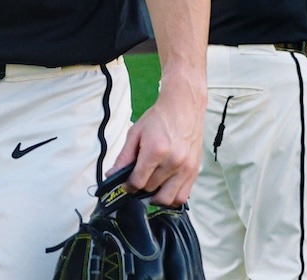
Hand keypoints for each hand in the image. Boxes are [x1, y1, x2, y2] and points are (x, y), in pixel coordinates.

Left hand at [114, 82, 203, 206]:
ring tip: (152, 186)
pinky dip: (171, 197)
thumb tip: (112, 175)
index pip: (138, 182)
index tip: (126, 182)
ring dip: (156, 197)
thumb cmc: (159, 118)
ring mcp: (186, 168)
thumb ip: (124, 157)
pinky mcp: (194, 171)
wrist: (183, 106)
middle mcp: (173, 161)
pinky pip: (182, 196)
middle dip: (141, 187)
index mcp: (156, 150)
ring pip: (167, 199)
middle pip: (150, 190)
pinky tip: (165, 187)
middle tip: (139, 178)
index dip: (128, 185)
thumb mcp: (135, 133)